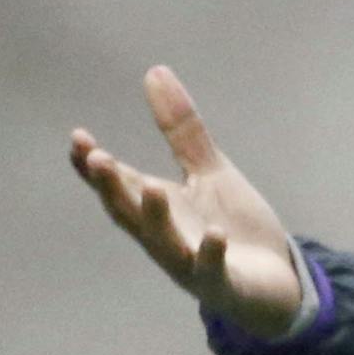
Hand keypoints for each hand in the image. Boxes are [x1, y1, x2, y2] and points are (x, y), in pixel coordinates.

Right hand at [70, 66, 302, 339]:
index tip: (78, 138)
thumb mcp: (209, 172)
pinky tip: (215, 236)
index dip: (94, 167)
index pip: (117, 186)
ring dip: (155, 217)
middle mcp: (166, 237)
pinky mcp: (223, 283)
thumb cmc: (233, 227)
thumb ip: (182, 130)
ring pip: (164, 243)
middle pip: (129, 213)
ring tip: (150, 187)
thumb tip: (155, 72)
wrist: (275, 282)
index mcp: (159, 209)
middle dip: (111, 187)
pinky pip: (212, 270)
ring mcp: (191, 263)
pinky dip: (210, 253)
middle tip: (95, 158)